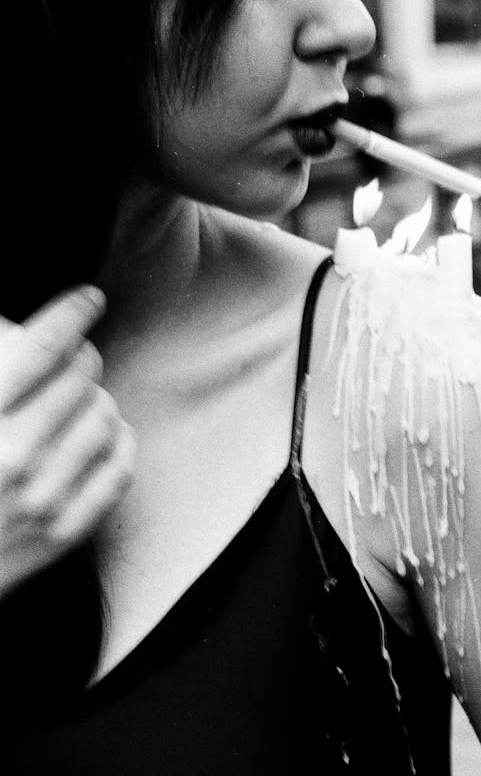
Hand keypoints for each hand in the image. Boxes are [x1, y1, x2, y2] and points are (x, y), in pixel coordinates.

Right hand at [0, 286, 134, 598]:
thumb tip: (10, 325)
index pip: (45, 346)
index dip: (73, 312)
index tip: (88, 299)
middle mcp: (13, 457)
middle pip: (81, 373)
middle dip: (79, 356)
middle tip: (71, 359)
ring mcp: (42, 498)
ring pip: (105, 413)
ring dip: (96, 399)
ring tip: (78, 402)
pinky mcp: (64, 532)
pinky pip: (120, 466)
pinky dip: (117, 442)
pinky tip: (103, 433)